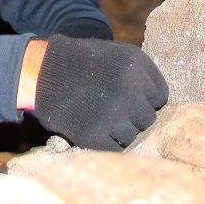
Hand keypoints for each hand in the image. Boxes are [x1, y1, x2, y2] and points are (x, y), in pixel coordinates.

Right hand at [30, 36, 168, 149]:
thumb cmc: (84, 63)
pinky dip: (105, 141)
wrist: (43, 72)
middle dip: (133, 115)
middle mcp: (129, 90)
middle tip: (114, 110)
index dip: (145, 98)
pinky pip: (114, 147)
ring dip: (119, 130)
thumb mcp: (117, 56)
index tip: (131, 98)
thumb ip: (141, 76)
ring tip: (101, 117)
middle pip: (148, 118)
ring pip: (132, 135)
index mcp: (137, 66)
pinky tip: (93, 126)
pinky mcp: (93, 135)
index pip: (160, 96)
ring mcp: (112, 115)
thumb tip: (158, 104)